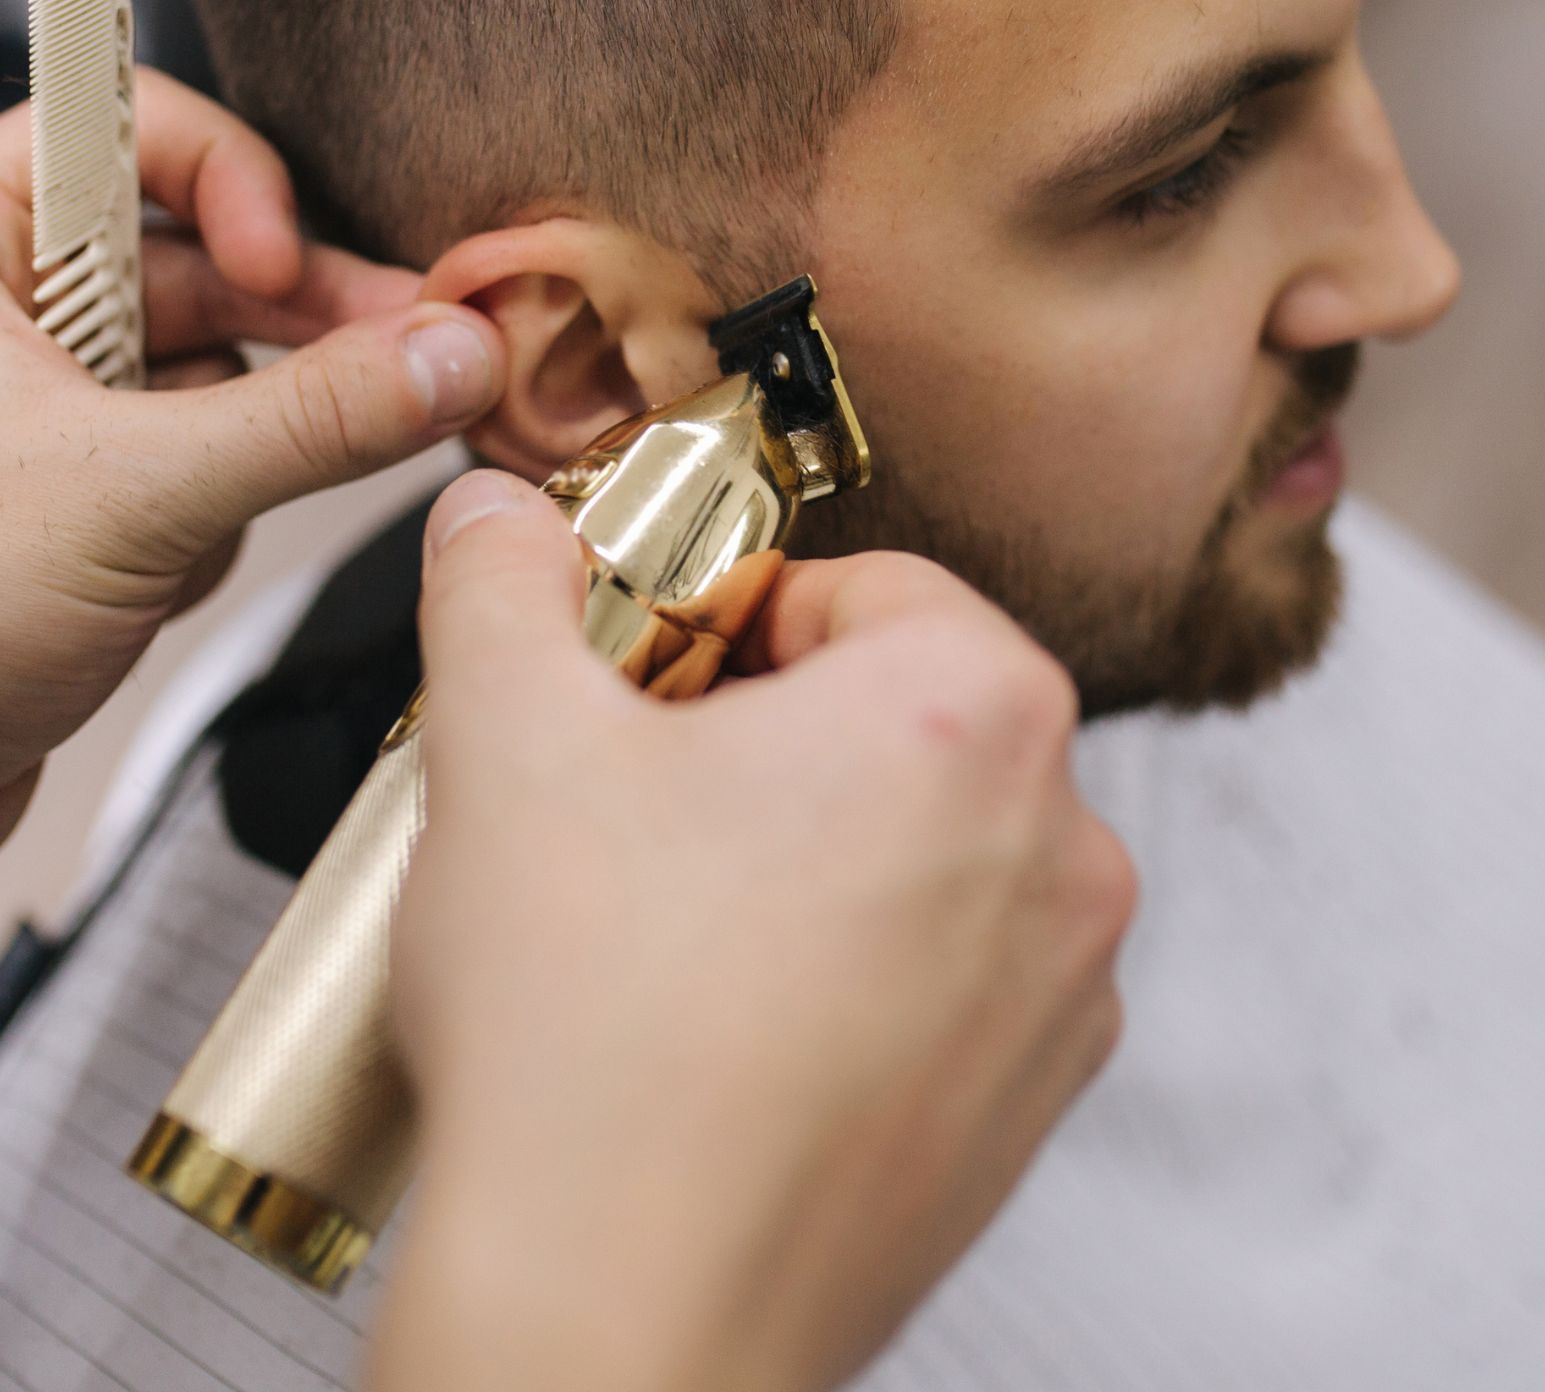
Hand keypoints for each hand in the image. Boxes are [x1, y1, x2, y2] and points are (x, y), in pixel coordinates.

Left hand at [0, 70, 504, 837]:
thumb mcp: (133, 496)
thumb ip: (309, 420)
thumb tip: (448, 356)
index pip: (122, 128)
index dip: (226, 177)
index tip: (285, 264)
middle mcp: (14, 311)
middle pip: (200, 251)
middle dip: (307, 314)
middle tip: (420, 352)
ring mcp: (54, 403)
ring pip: (215, 359)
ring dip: (272, 423)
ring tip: (326, 464)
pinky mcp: (90, 486)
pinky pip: (205, 448)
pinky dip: (224, 499)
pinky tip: (181, 564)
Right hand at [375, 471, 1135, 1391]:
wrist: (621, 1326)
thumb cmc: (594, 1042)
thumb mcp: (504, 738)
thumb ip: (502, 581)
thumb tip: (495, 517)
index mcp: (975, 709)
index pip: (858, 584)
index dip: (729, 620)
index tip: (652, 687)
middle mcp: (1061, 842)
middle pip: (900, 710)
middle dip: (768, 731)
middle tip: (640, 797)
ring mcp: (1060, 988)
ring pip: (923, 842)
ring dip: (811, 849)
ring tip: (671, 922)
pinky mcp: (1025, 1105)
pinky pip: (942, 971)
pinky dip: (852, 968)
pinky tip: (729, 1022)